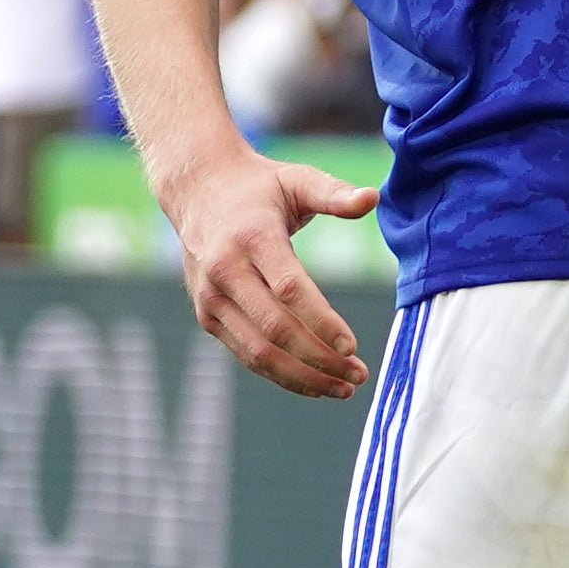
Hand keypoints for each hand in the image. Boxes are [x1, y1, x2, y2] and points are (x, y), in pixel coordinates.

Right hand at [158, 147, 379, 397]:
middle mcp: (226, 271)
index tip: (352, 346)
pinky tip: (314, 383)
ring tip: (343, 387)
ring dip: (303, 377)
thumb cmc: (259, 188)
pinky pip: (246, 355)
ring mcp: (212, 297)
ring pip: (258, 352)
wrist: (196, 190)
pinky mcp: (207, 316)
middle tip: (358, 375)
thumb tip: (372, 198)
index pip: (289, 289)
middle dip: (320, 359)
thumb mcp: (296, 179)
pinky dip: (281, 375)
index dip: (322, 321)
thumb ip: (334, 193)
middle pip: (276, 329)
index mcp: (252, 237)